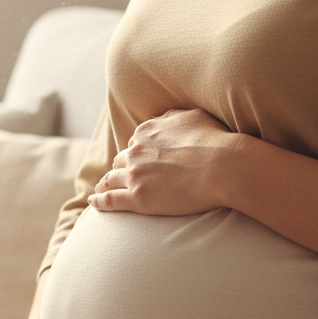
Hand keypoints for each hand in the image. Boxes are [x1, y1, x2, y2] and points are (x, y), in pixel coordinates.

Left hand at [89, 107, 236, 215]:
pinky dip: (99, 201)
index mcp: (145, 132)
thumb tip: (162, 120)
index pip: (134, 143)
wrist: (223, 167)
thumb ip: (171, 117)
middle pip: (121, 161)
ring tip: (100, 190)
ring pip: (110, 179)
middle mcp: (135, 152)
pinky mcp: (138, 198)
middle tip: (120, 176)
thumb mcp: (191, 116)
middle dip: (121, 168)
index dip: (136, 153)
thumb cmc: (215, 141)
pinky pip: (110, 200)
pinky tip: (93, 202)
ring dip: (105, 184)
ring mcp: (135, 175)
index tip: (138, 160)